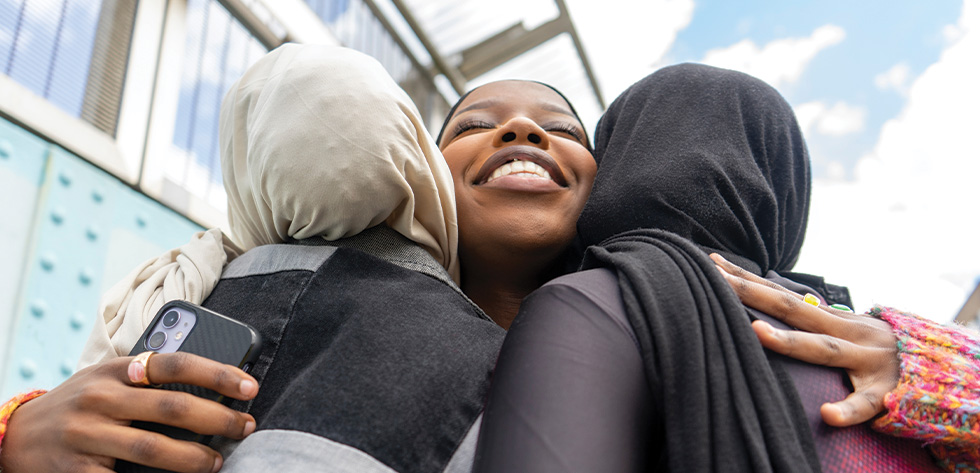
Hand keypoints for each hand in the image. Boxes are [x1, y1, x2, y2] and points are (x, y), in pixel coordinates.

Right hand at [0, 352, 257, 472]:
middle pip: (172, 408)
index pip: (175, 364)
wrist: (16, 434)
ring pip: (152, 448)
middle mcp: (100, 398)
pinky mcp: (76, 471)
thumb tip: (212, 383)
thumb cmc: (81, 404)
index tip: (249, 387)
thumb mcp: (109, 379)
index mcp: (115, 370)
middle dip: (218, 419)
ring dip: (193, 458)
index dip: (217, 375)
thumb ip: (149, 377)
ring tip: (216, 461)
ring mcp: (85, 435)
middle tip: (246, 427)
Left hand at [710, 253, 898, 426]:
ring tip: (757, 333)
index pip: (779, 293)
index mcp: (829, 317)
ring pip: (823, 349)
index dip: (745, 279)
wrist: (933, 365)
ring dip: (790, 341)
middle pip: (790, 309)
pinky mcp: (883, 391)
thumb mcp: (839, 326)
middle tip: (714, 280)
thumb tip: (761, 300)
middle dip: (751, 294)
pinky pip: (865, 403)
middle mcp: (844, 330)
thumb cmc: (873, 347)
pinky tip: (827, 415)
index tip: (708, 262)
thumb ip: (805, 315)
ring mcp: (863, 358)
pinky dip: (848, 410)